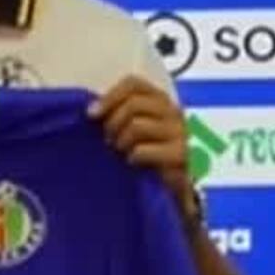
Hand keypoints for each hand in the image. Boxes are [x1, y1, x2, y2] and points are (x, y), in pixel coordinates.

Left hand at [88, 75, 192, 211]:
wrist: (177, 191)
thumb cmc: (151, 158)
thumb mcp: (135, 131)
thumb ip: (120, 115)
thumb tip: (92, 111)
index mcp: (161, 101)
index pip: (134, 84)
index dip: (110, 96)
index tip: (92, 114)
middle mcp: (173, 111)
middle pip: (133, 103)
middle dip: (113, 122)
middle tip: (108, 141)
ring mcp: (180, 132)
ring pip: (137, 125)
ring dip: (121, 141)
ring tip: (122, 153)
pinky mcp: (182, 155)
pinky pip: (143, 149)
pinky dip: (133, 157)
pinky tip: (134, 164)